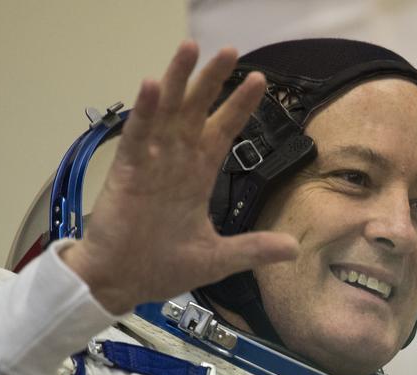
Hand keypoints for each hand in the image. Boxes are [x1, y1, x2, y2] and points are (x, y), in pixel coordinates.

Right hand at [62, 41, 298, 312]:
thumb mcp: (218, 258)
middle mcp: (175, 162)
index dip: (239, 106)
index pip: (223, 131)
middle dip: (212, 80)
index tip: (259, 81)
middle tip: (229, 50)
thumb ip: (254, 248)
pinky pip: (136, 136)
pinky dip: (143, 112)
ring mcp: (150, 164)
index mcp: (196, 177)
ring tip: (189, 48)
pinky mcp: (127, 173)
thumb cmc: (161, 267)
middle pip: (196, 111)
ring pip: (165, 112)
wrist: (122, 283)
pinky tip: (151, 86)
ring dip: (177, 80)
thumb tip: (293, 249)